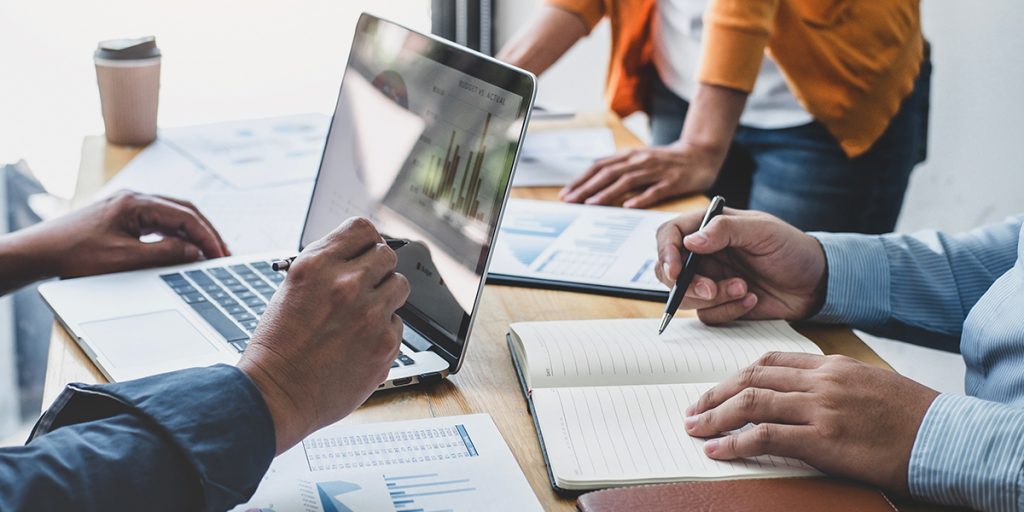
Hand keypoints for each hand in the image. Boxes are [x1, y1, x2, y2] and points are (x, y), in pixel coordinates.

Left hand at [13, 190, 227, 281]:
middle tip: (224, 254)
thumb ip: (164, 253)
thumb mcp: (125, 259)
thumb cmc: (74, 254)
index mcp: (137, 203)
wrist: (38, 252)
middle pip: (184, 211)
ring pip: (173, 216)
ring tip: (209, 253)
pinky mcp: (123, 218)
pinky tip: (183, 249)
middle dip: (206, 233)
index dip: (208, 237)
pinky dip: (176, 235)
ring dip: (193, 234)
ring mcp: (129, 207)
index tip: (221, 256)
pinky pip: (159, 223)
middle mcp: (135, 199)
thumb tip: (195, 251)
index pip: (186, 216)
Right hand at [238, 217, 409, 453]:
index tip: (365, 252)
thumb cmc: (277, 348)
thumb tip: (358, 257)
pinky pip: (398, 322)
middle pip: (387, 254)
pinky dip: (384, 330)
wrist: (275, 396)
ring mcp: (369, 313)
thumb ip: (327, 269)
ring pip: (400, 285)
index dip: (366, 241)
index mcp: (316, 265)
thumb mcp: (292, 290)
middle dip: (378, 269)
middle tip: (366, 287)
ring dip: (386, 296)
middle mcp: (346, 283)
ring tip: (364, 315)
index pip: (362, 228)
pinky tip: (360, 343)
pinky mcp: (385, 343)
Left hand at [559, 142, 720, 207]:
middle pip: (609, 173)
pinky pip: (655, 191)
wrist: (700, 154)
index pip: (600, 166)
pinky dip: (641, 198)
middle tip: (571, 200)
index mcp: (630, 156)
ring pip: (627, 181)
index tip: (566, 193)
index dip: (581, 179)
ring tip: (591, 204)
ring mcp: (657, 171)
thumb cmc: (666, 161)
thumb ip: (619, 167)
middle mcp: (640, 161)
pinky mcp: (673, 182)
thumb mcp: (640, 159)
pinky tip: (629, 206)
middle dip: (587, 187)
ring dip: (607, 193)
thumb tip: (593, 179)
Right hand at [655, 208, 827, 324]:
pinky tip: (752, 300)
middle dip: (687, 285)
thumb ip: (725, 230)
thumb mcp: (763, 231)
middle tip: (710, 290)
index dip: (665, 253)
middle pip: (668, 270)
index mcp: (708, 228)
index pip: (669, 235)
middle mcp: (704, 254)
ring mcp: (710, 280)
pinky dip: (728, 310)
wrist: (816, 283)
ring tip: (744, 289)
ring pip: (685, 297)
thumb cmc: (792, 249)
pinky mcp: (720, 304)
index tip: (676, 272)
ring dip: (713, 298)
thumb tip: (689, 242)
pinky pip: (707, 315)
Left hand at [684, 352, 939, 493]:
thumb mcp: (869, 385)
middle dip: (715, 393)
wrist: (945, 437)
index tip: (717, 388)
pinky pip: (764, 437)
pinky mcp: (822, 439)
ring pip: (751, 402)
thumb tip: (798, 396)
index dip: (736, 375)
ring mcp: (820, 408)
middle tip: (693, 408)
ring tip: (694, 428)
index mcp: (831, 364)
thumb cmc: (911, 416)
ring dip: (714, 416)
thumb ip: (831, 385)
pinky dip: (734, 443)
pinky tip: (717, 450)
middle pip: (752, 377)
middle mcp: (821, 380)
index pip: (769, 361)